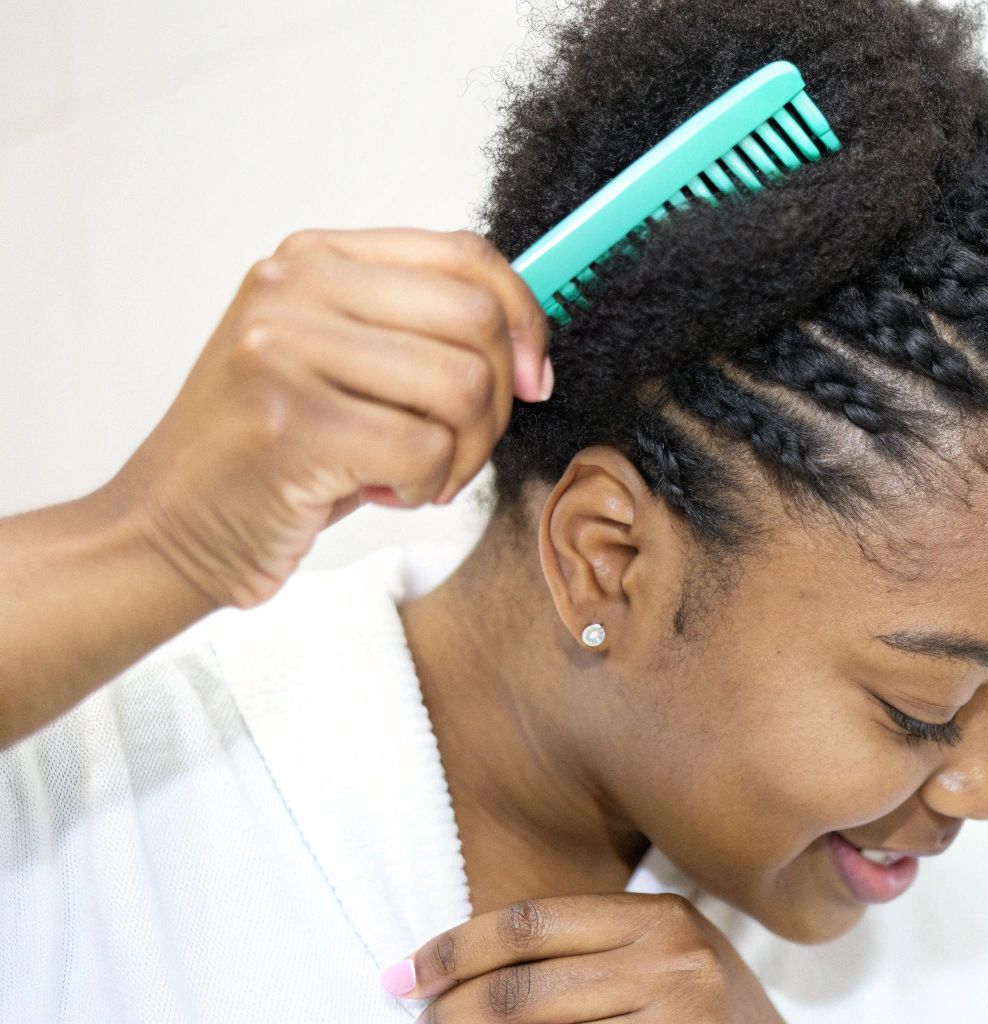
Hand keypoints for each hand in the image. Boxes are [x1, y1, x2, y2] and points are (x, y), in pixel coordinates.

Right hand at [109, 227, 551, 610]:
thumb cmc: (276, 452)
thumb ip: (420, 329)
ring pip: (464, 386)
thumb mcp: (346, 364)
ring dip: (462, 453)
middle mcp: (292, 288)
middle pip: (477, 321)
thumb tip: (533, 335)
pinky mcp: (289, 423)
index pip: (465, 254)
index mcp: (312, 257)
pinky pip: (427, 449)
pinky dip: (424, 486)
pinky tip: (378, 491)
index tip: (533, 378)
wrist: (169, 528)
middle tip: (458, 448)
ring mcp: (282, 350)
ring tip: (415, 473)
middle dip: (496, 402)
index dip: (524, 318)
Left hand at [384, 893, 785, 1022]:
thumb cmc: (708, 1020)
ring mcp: (679, 1018)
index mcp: (661, 918)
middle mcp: (674, 961)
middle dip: (453, 1011)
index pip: (532, 922)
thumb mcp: (667, 961)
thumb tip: (468, 972)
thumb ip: (591, 951)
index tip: (406, 974)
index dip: (457, 949)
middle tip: (421, 1022)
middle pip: (523, 988)